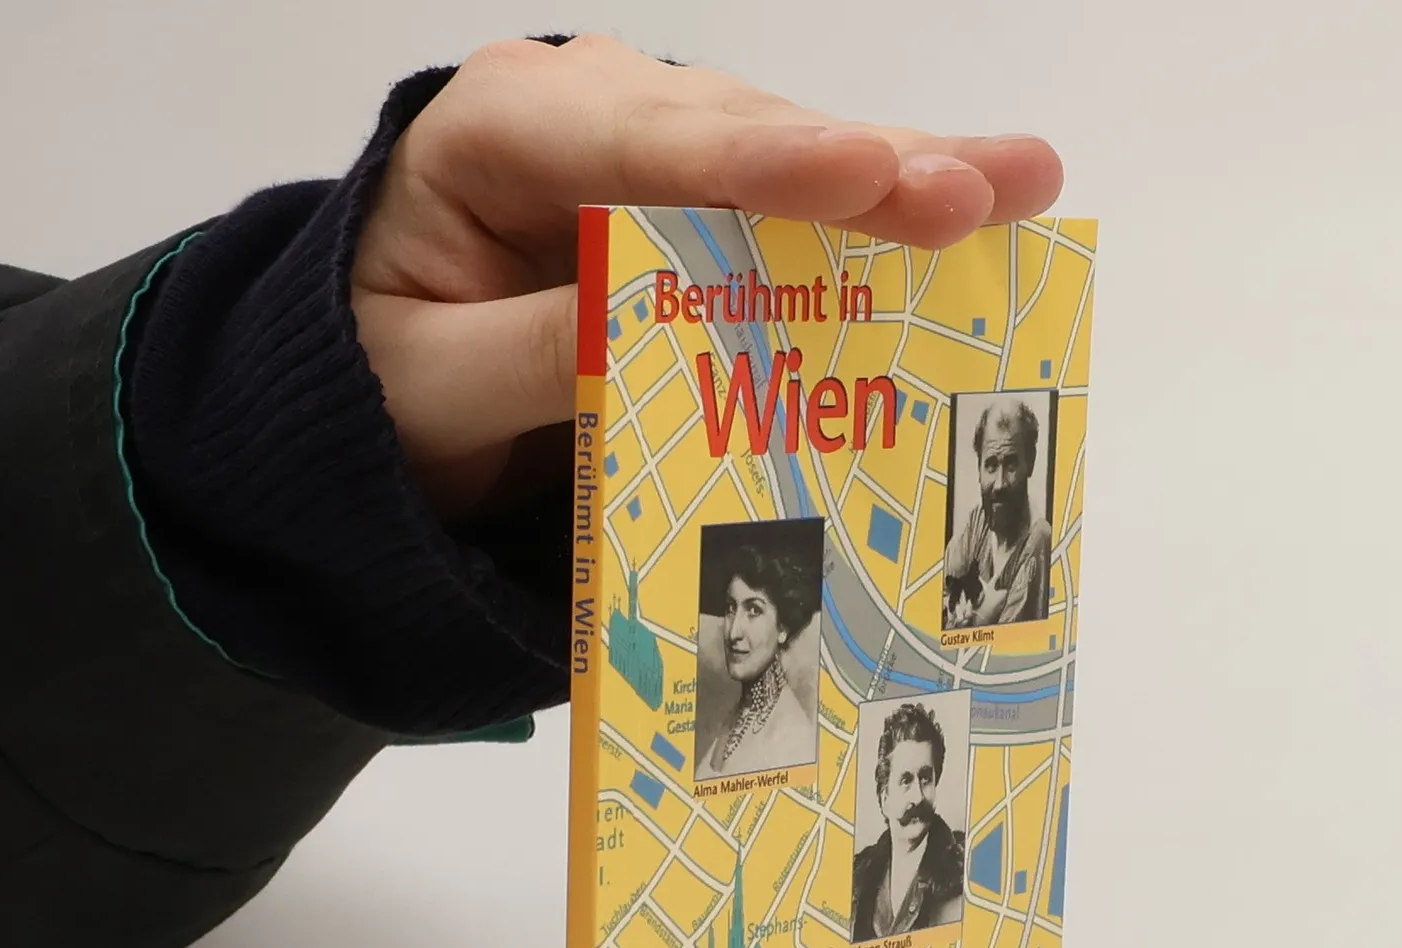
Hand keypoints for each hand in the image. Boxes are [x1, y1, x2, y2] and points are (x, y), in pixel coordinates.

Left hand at [350, 35, 1063, 517]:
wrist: (384, 375)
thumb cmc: (388, 371)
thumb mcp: (433, 385)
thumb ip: (532, 356)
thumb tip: (651, 335)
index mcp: (501, 130)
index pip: (645, 149)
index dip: (766, 167)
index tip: (867, 173)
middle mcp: (590, 109)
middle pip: (741, 137)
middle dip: (867, 167)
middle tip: (982, 190)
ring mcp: (654, 143)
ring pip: (789, 157)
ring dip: (902, 180)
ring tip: (1017, 186)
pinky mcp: (699, 194)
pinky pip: (796, 203)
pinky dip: (880, 217)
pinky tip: (978, 202)